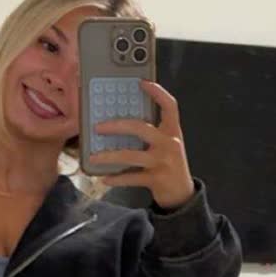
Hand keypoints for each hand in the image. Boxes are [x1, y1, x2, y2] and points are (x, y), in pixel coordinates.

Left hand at [89, 79, 196, 209]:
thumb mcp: (166, 144)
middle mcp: (170, 143)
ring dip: (109, 156)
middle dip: (116, 126)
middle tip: (98, 127)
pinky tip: (105, 178)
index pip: (169, 106)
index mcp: (172, 131)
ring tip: (93, 156)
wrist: (182, 193)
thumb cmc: (168, 163)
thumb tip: (118, 121)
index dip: (157, 92)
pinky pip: (132, 177)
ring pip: (130, 155)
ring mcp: (164, 161)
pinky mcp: (157, 179)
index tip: (142, 83)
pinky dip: (117, 178)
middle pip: (140, 128)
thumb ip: (151, 131)